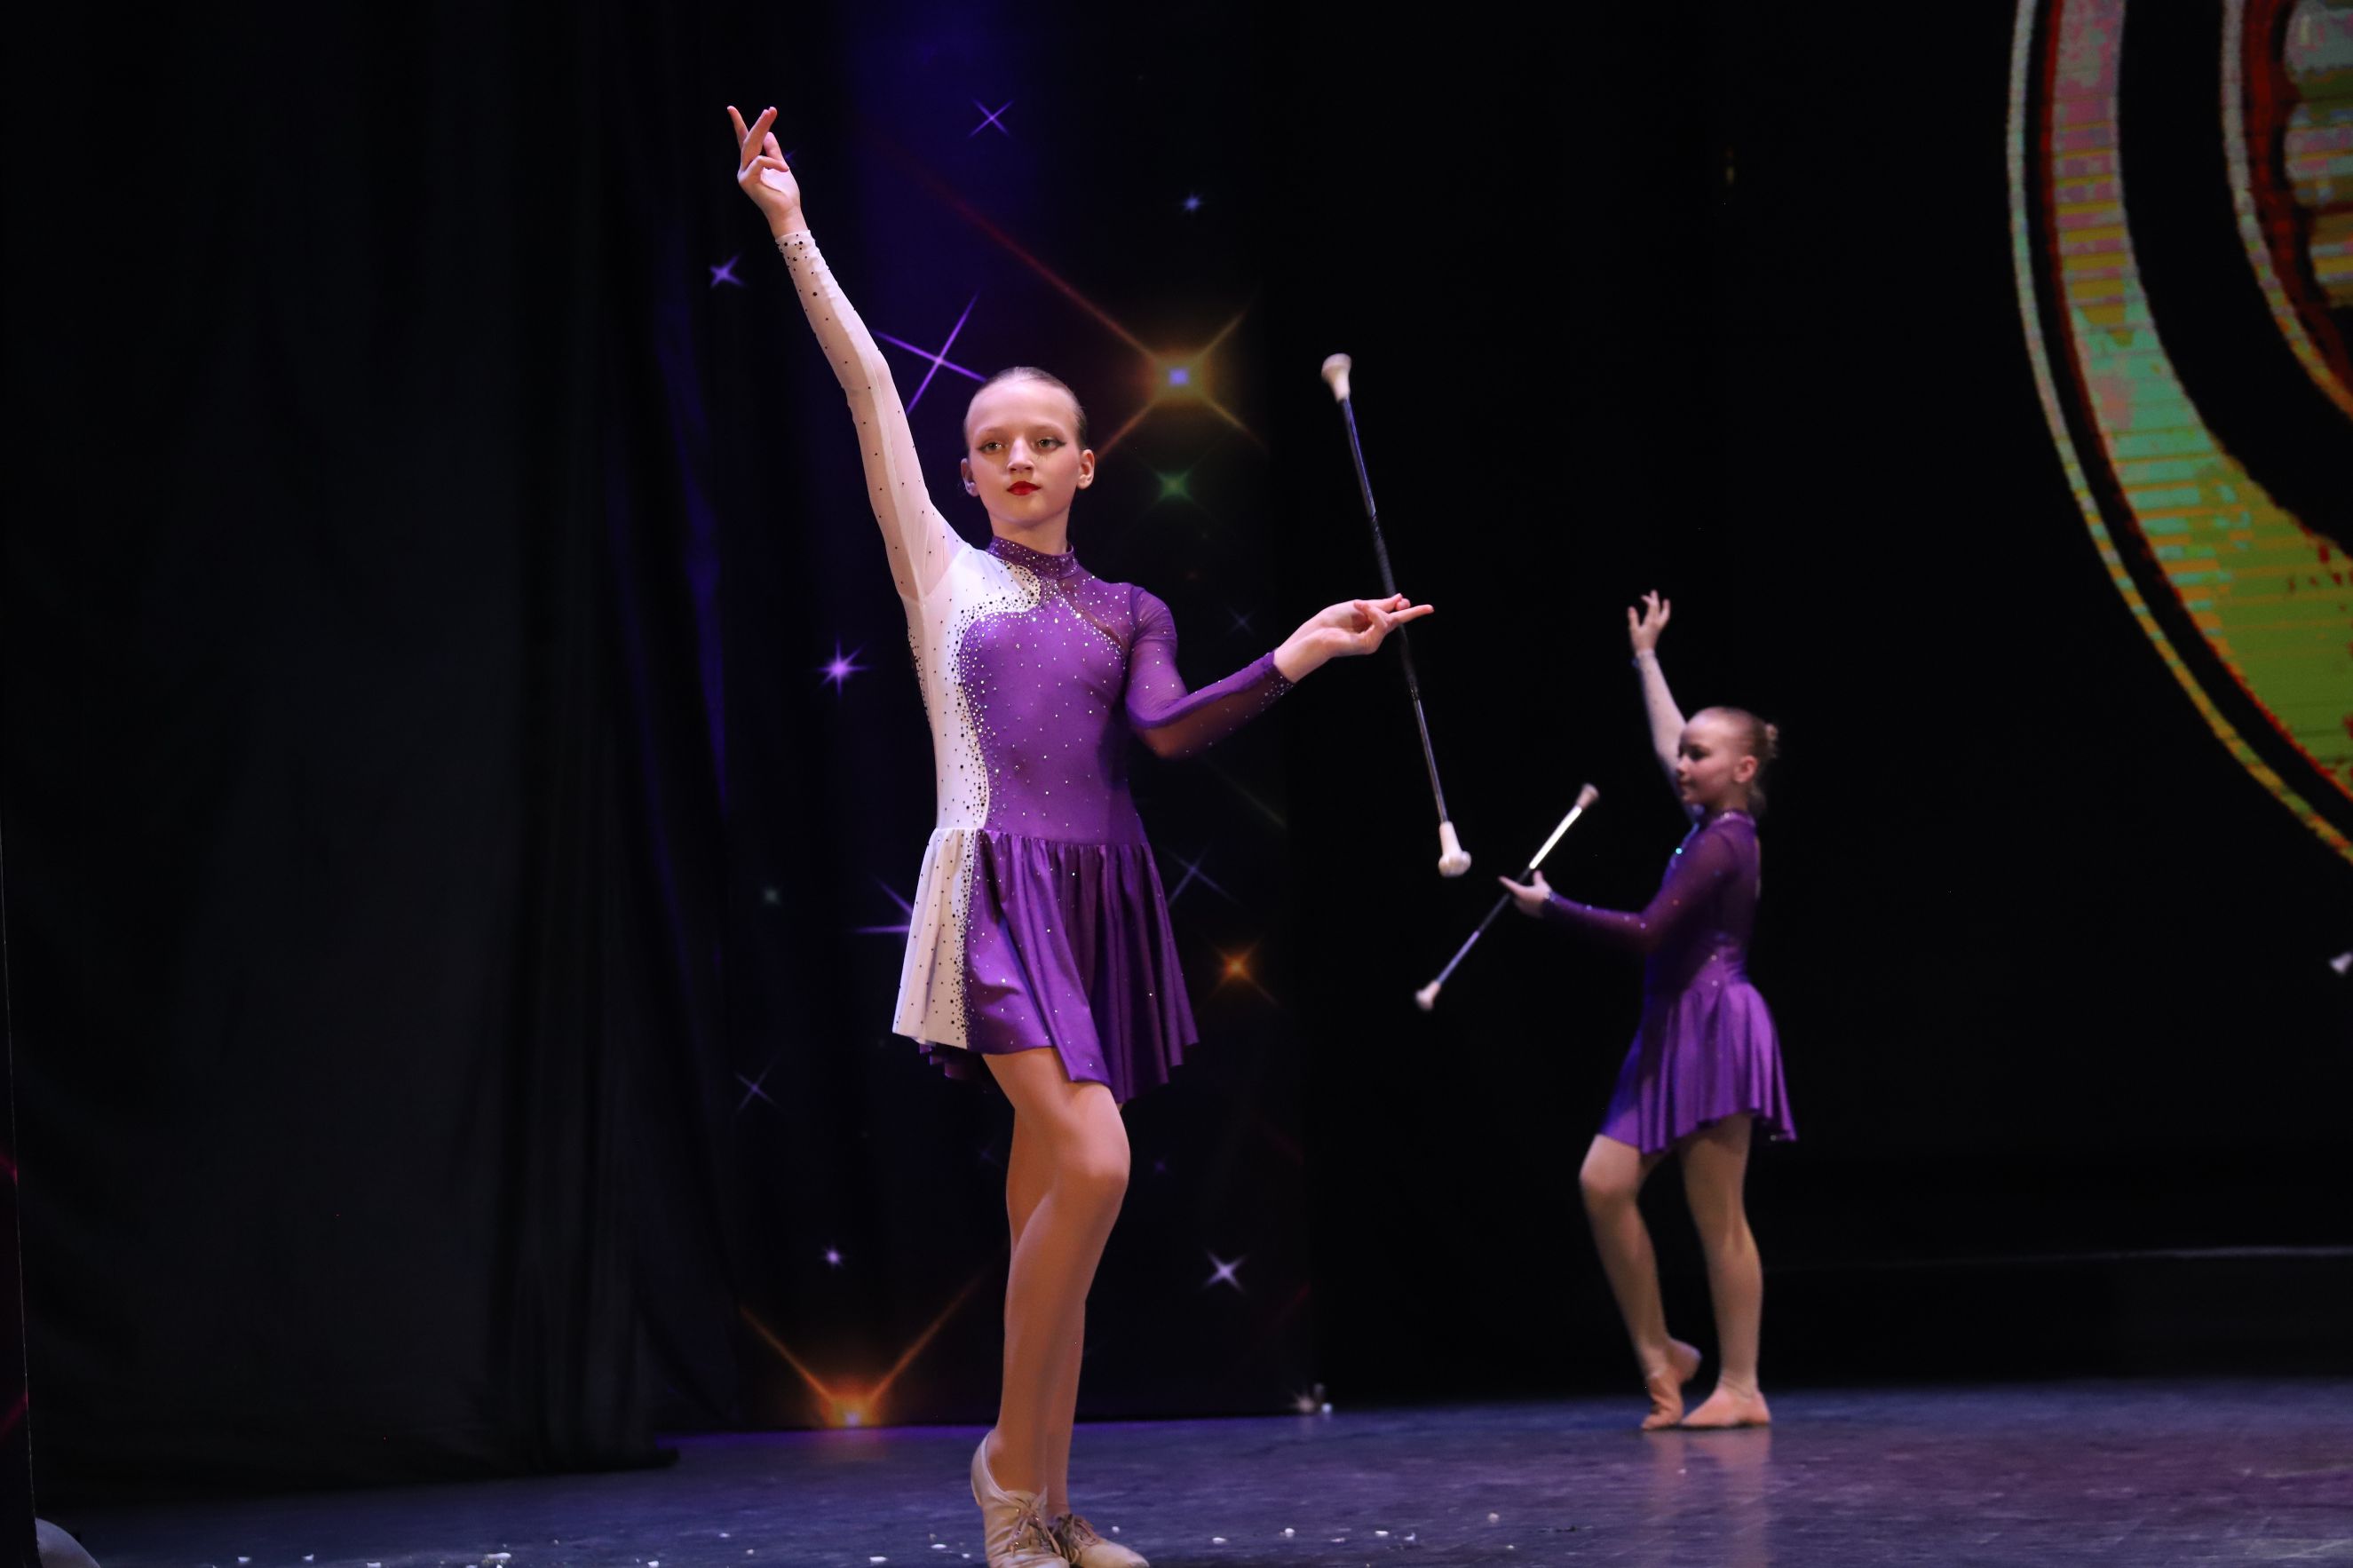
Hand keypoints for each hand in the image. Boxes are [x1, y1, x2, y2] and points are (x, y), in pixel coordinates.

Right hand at [727, 105, 801, 231]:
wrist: (787, 213)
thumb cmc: (785, 194)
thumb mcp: (781, 166)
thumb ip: (773, 151)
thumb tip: (769, 133)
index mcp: (751, 164)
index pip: (744, 141)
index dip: (739, 124)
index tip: (731, 108)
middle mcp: (745, 168)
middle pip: (749, 140)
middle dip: (760, 123)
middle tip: (769, 110)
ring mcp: (744, 175)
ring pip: (751, 147)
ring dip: (762, 129)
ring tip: (771, 115)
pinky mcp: (747, 181)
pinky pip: (759, 162)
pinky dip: (773, 162)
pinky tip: (784, 169)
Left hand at [1273, 594, 1433, 680]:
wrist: (1317, 634)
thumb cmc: (1332, 620)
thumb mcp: (1359, 606)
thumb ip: (1379, 605)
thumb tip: (1399, 598)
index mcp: (1370, 622)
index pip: (1391, 615)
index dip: (1403, 607)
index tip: (1405, 599)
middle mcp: (1373, 633)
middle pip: (1397, 620)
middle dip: (1412, 613)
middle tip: (1430, 608)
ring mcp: (1373, 641)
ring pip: (1388, 619)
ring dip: (1375, 609)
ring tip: (1358, 605)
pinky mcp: (1370, 645)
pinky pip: (1381, 624)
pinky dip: (1372, 613)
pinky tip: (1360, 608)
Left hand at [1499, 870, 1552, 917]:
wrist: (1552, 909)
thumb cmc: (1545, 895)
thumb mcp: (1541, 885)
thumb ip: (1537, 878)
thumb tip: (1538, 872)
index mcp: (1521, 892)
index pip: (1511, 885)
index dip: (1505, 881)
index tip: (1500, 878)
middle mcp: (1519, 901)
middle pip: (1514, 895)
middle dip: (1515, 891)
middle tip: (1517, 887)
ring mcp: (1523, 908)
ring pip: (1519, 901)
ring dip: (1521, 898)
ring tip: (1527, 894)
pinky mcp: (1528, 913)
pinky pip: (1524, 906)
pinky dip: (1526, 903)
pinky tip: (1532, 902)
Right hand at [1627, 590, 1670, 654]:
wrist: (1645, 654)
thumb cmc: (1638, 642)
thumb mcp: (1633, 630)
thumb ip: (1633, 618)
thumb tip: (1631, 608)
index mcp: (1651, 621)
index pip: (1652, 607)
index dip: (1648, 600)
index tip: (1642, 597)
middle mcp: (1657, 623)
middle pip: (1658, 608)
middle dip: (1655, 599)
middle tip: (1653, 592)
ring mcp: (1659, 627)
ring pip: (1665, 614)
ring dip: (1665, 607)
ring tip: (1666, 601)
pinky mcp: (1658, 630)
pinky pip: (1664, 619)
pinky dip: (1664, 613)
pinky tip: (1661, 612)